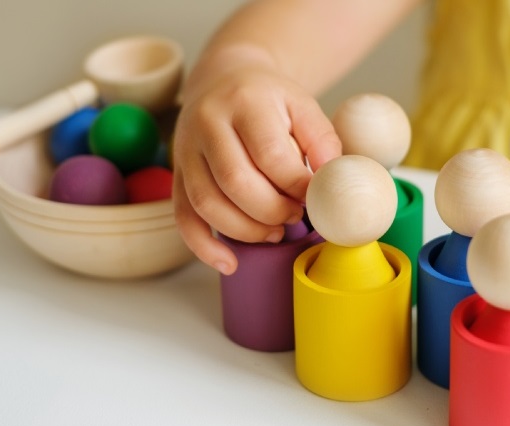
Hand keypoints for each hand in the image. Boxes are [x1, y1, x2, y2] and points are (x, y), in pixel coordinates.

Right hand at [173, 65, 340, 274]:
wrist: (224, 79)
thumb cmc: (269, 99)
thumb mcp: (302, 104)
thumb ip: (322, 140)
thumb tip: (332, 179)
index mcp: (245, 102)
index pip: (270, 154)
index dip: (296, 185)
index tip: (315, 198)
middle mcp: (207, 123)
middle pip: (235, 182)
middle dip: (272, 211)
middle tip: (295, 216)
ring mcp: (186, 150)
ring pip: (207, 203)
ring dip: (246, 230)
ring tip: (274, 233)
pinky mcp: (177, 175)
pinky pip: (184, 217)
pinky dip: (204, 247)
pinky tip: (230, 262)